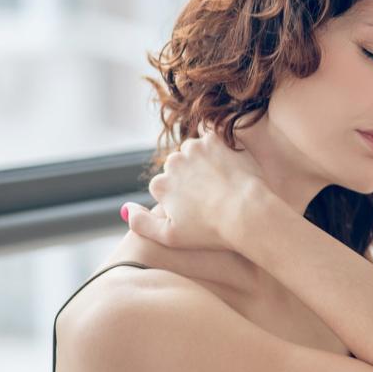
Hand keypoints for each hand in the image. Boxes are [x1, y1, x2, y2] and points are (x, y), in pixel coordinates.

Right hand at [124, 123, 266, 250]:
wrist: (247, 213)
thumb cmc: (211, 231)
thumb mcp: (170, 237)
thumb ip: (141, 224)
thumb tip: (125, 209)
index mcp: (160, 185)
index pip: (165, 186)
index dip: (182, 197)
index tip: (199, 207)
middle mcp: (172, 163)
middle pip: (178, 166)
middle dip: (191, 176)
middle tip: (213, 194)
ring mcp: (194, 149)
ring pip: (194, 150)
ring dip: (203, 159)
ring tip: (222, 179)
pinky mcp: (216, 139)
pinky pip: (212, 134)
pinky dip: (218, 144)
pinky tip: (229, 162)